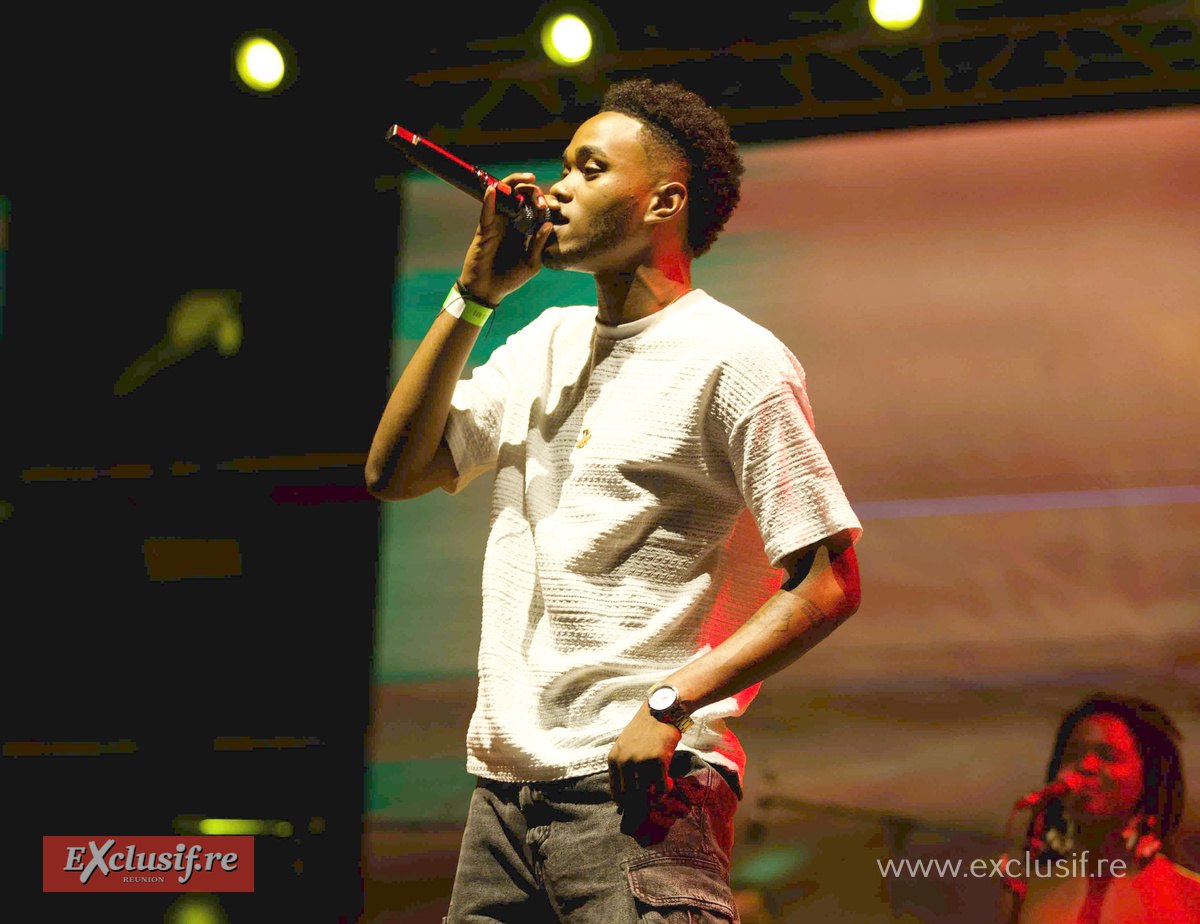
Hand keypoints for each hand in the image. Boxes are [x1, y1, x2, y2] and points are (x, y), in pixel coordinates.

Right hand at [458, 173, 553, 306]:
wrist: (488, 290)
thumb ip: (539, 244)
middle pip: (521, 195)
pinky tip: (493, 190)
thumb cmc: (511, 277)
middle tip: (542, 200)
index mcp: (526, 228)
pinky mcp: (485, 229)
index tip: (556, 207)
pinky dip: (489, 200)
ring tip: (527, 180)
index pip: (536, 207)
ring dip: (515, 184)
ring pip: (504, 195)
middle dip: (534, 191)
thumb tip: (547, 225)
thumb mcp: (532, 263)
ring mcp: (498, 223)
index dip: (546, 202)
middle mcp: (512, 221)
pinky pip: (487, 211)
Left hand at [608, 702, 681, 811]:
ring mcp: (640, 762)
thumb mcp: (625, 745)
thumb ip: (623, 765)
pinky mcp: (657, 761)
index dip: (624, 803)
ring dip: (655, 797)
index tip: (632, 807)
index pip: (616, 791)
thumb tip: (625, 793)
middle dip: (640, 803)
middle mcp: (624, 761)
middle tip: (650, 801)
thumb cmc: (645, 729)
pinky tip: (669, 782)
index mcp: (614, 758)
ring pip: (646, 794)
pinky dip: (666, 788)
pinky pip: (661, 787)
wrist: (662, 711)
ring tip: (661, 791)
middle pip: (630, 796)